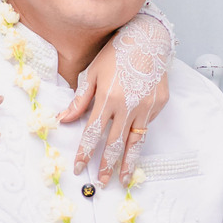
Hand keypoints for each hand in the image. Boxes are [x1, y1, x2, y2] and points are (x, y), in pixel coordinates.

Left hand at [58, 15, 171, 186]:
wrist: (148, 39)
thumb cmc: (115, 54)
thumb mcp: (92, 73)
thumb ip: (80, 100)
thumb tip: (63, 119)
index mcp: (108, 98)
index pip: (93, 133)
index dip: (85, 153)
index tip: (79, 168)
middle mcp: (128, 106)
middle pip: (115, 144)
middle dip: (107, 166)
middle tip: (102, 182)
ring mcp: (147, 107)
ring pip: (136, 142)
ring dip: (129, 163)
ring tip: (124, 179)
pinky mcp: (160, 104)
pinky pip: (146, 125)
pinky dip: (139, 135)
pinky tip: (133, 143)